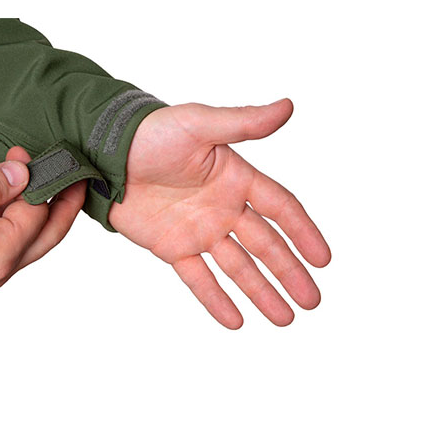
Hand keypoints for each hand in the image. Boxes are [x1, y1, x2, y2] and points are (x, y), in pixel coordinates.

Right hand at [0, 147, 85, 304]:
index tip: (32, 153)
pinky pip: (9, 241)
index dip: (40, 179)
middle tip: (75, 175)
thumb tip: (22, 174)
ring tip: (39, 176)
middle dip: (64, 202)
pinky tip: (9, 197)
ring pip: (30, 237)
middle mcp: (1, 268)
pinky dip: (15, 217)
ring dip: (37, 208)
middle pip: (48, 233)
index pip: (39, 213)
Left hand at [108, 99, 330, 327]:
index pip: (280, 208)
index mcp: (235, 178)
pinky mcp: (172, 247)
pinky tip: (236, 321)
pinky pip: (198, 278)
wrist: (104, 154)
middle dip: (289, 272)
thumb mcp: (197, 124)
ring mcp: (198, 230)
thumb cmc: (150, 133)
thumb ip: (241, 123)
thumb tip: (287, 107)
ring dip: (261, 292)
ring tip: (284, 318)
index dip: (303, 233)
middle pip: (265, 245)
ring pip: (237, 267)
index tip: (323, 259)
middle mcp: (222, 207)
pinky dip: (215, 299)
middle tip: (312, 301)